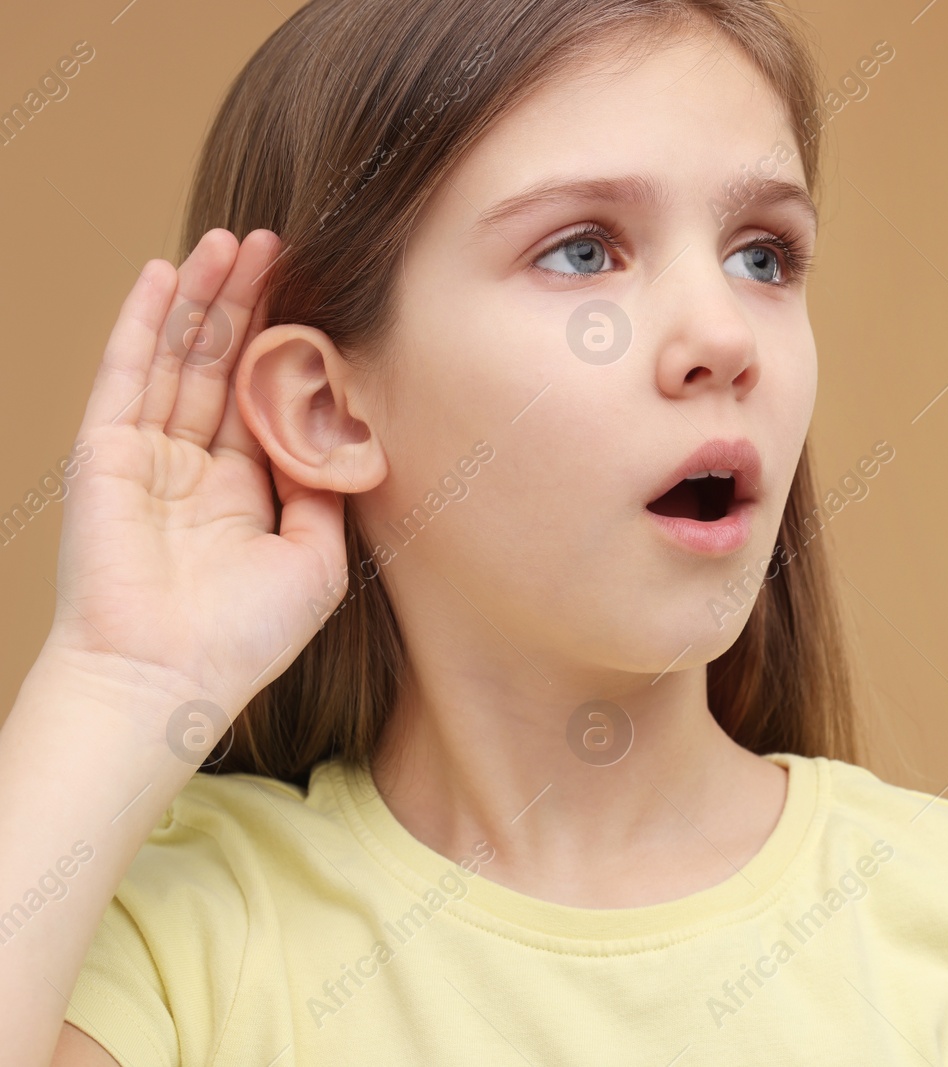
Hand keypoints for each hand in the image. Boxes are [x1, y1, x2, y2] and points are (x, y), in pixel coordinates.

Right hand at [44, 228, 348, 715]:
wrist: (167, 677)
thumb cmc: (245, 637)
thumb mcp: (316, 560)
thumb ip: (328, 493)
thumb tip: (343, 433)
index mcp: (242, 491)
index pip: (264, 398)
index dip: (285, 345)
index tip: (315, 292)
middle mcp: (193, 466)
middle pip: (222, 364)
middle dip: (249, 303)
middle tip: (277, 242)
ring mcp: (146, 456)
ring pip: (178, 356)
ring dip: (204, 297)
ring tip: (231, 240)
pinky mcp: (105, 453)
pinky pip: (126, 374)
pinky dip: (143, 322)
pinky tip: (163, 274)